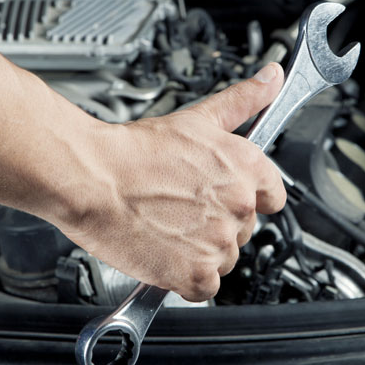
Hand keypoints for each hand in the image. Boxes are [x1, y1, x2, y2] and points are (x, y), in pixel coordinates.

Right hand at [62, 63, 286, 300]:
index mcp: (247, 168)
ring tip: (168, 229)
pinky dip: (184, 278)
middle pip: (243, 229)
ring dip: (201, 252)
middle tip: (182, 210)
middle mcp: (240, 205)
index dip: (247, 199)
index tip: (225, 200)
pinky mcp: (195, 273)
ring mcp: (218, 242)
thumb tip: (272, 78)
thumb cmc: (135, 151)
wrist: (91, 176)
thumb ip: (244, 100)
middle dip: (217, 224)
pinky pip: (203, 286)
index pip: (273, 197)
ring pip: (224, 259)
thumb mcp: (198, 118)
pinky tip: (164, 253)